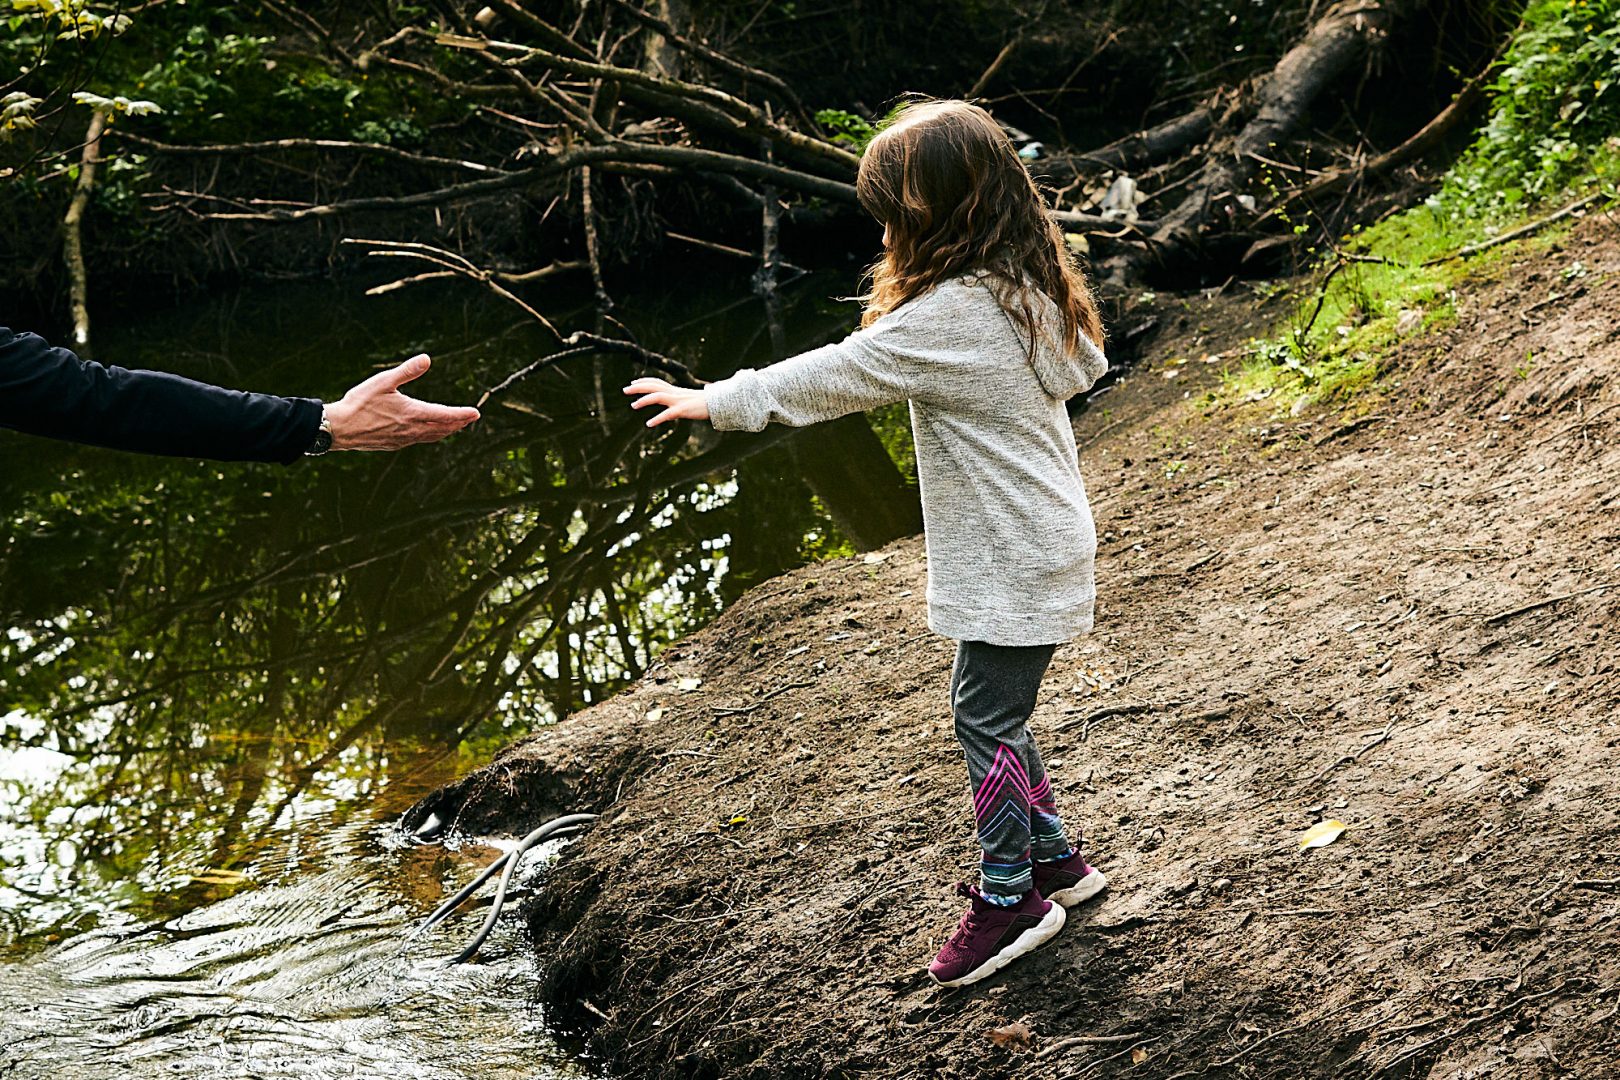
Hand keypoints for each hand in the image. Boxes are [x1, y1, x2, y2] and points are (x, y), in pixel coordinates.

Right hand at [326, 354, 479, 450]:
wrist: (339, 428)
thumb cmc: (359, 403)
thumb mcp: (384, 382)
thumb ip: (407, 370)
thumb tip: (427, 359)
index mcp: (412, 413)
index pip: (445, 415)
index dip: (462, 414)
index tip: (476, 413)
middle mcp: (411, 430)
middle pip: (442, 428)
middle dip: (458, 423)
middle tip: (470, 419)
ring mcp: (403, 439)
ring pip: (431, 436)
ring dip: (445, 431)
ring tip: (455, 426)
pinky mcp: (394, 444)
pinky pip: (419, 440)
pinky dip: (430, 435)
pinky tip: (427, 433)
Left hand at [624, 377, 708, 427]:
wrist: (719, 404)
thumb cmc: (706, 404)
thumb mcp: (690, 400)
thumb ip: (680, 401)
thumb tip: (673, 408)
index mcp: (676, 391)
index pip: (657, 382)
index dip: (644, 381)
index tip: (633, 382)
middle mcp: (675, 393)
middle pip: (653, 386)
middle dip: (638, 387)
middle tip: (624, 390)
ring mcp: (678, 401)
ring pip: (657, 396)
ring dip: (644, 400)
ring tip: (633, 405)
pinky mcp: (683, 410)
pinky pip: (667, 414)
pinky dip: (657, 418)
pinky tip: (648, 424)